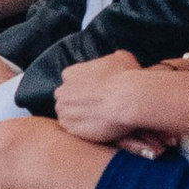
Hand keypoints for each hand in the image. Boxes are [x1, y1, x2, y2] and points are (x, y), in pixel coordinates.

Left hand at [51, 49, 172, 152]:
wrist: (126, 100)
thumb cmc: (124, 77)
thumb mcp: (121, 58)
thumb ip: (113, 59)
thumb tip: (117, 59)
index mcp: (70, 73)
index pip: (71, 81)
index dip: (83, 88)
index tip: (96, 94)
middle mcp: (62, 92)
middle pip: (66, 99)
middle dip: (76, 103)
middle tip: (95, 108)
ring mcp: (65, 111)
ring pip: (67, 115)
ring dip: (78, 117)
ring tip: (96, 120)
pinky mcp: (71, 129)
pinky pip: (72, 130)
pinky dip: (81, 130)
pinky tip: (95, 129)